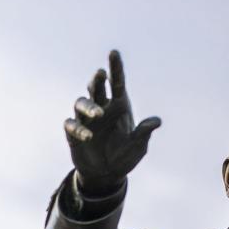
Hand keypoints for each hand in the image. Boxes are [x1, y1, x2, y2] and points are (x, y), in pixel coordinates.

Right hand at [64, 50, 160, 195]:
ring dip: (88, 105)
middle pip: (96, 88)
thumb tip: (156, 121)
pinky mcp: (74, 134)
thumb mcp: (138, 146)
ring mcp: (86, 120)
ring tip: (98, 113)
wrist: (107, 175)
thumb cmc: (125, 156)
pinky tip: (88, 136)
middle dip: (97, 80)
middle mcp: (101, 108)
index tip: (114, 53)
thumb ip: (144, 133)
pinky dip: (78, 128)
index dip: (115, 67)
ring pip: (81, 103)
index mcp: (119, 106)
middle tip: (100, 74)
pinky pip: (71, 125)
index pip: (117, 82)